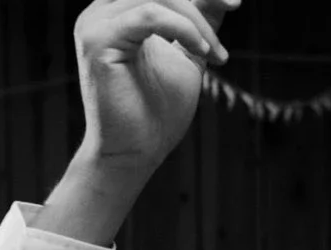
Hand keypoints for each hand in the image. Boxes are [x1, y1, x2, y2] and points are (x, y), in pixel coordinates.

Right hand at [72, 0, 236, 177]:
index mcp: (118, 11)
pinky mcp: (97, 40)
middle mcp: (101, 11)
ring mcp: (95, 24)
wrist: (135, 154)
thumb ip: (199, 22)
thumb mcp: (189, 54)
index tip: (235, 3)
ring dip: (195, 20)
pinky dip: (181, 28)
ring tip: (213, 53)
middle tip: (230, 19)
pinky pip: (148, 15)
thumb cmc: (158, 112)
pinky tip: (200, 51)